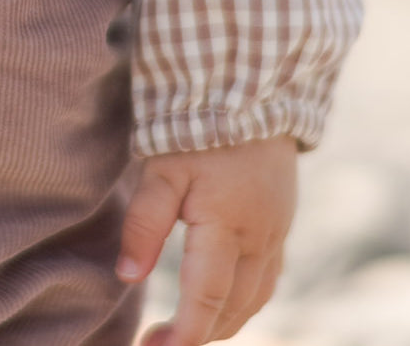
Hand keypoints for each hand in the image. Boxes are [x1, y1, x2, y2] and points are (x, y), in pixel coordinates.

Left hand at [116, 136, 297, 345]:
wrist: (254, 89)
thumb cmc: (199, 125)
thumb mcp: (162, 168)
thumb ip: (145, 222)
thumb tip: (127, 275)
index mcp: (228, 226)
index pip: (206, 299)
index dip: (182, 334)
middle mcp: (259, 239)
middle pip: (232, 309)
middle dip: (196, 335)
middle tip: (155, 343)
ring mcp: (276, 234)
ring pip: (254, 300)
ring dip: (221, 323)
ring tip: (183, 332)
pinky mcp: (281, 224)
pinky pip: (267, 280)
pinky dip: (242, 301)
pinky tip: (220, 302)